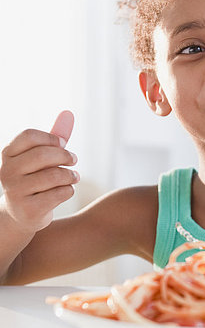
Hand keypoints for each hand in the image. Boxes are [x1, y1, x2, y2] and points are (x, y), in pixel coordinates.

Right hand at [0, 110, 78, 232]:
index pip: (29, 135)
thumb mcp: (42, 156)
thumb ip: (55, 135)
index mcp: (8, 154)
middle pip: (43, 155)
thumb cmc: (35, 178)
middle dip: (65, 156)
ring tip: (74, 176)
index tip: (62, 144)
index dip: (51, 138)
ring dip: (70, 175)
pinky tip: (67, 190)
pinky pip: (59, 193)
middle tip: (73, 160)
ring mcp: (16, 191)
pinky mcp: (29, 209)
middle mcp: (7, 171)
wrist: (22, 214)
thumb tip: (68, 112)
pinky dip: (69, 190)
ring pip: (54, 175)